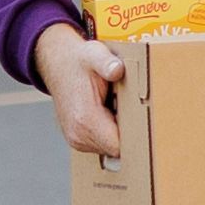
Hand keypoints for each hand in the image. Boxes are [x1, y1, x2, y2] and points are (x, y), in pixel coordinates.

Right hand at [36, 25, 126, 159]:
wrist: (58, 66)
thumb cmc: (79, 62)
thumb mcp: (94, 55)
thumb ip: (106, 63)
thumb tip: (117, 70)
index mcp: (84, 119)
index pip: (119, 146)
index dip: (137, 136)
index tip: (146, 120)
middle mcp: (78, 134)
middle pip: (119, 150)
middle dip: (131, 133)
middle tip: (133, 109)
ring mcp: (77, 139)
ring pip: (113, 148)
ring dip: (122, 132)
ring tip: (119, 108)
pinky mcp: (79, 139)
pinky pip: (105, 143)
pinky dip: (113, 131)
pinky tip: (112, 112)